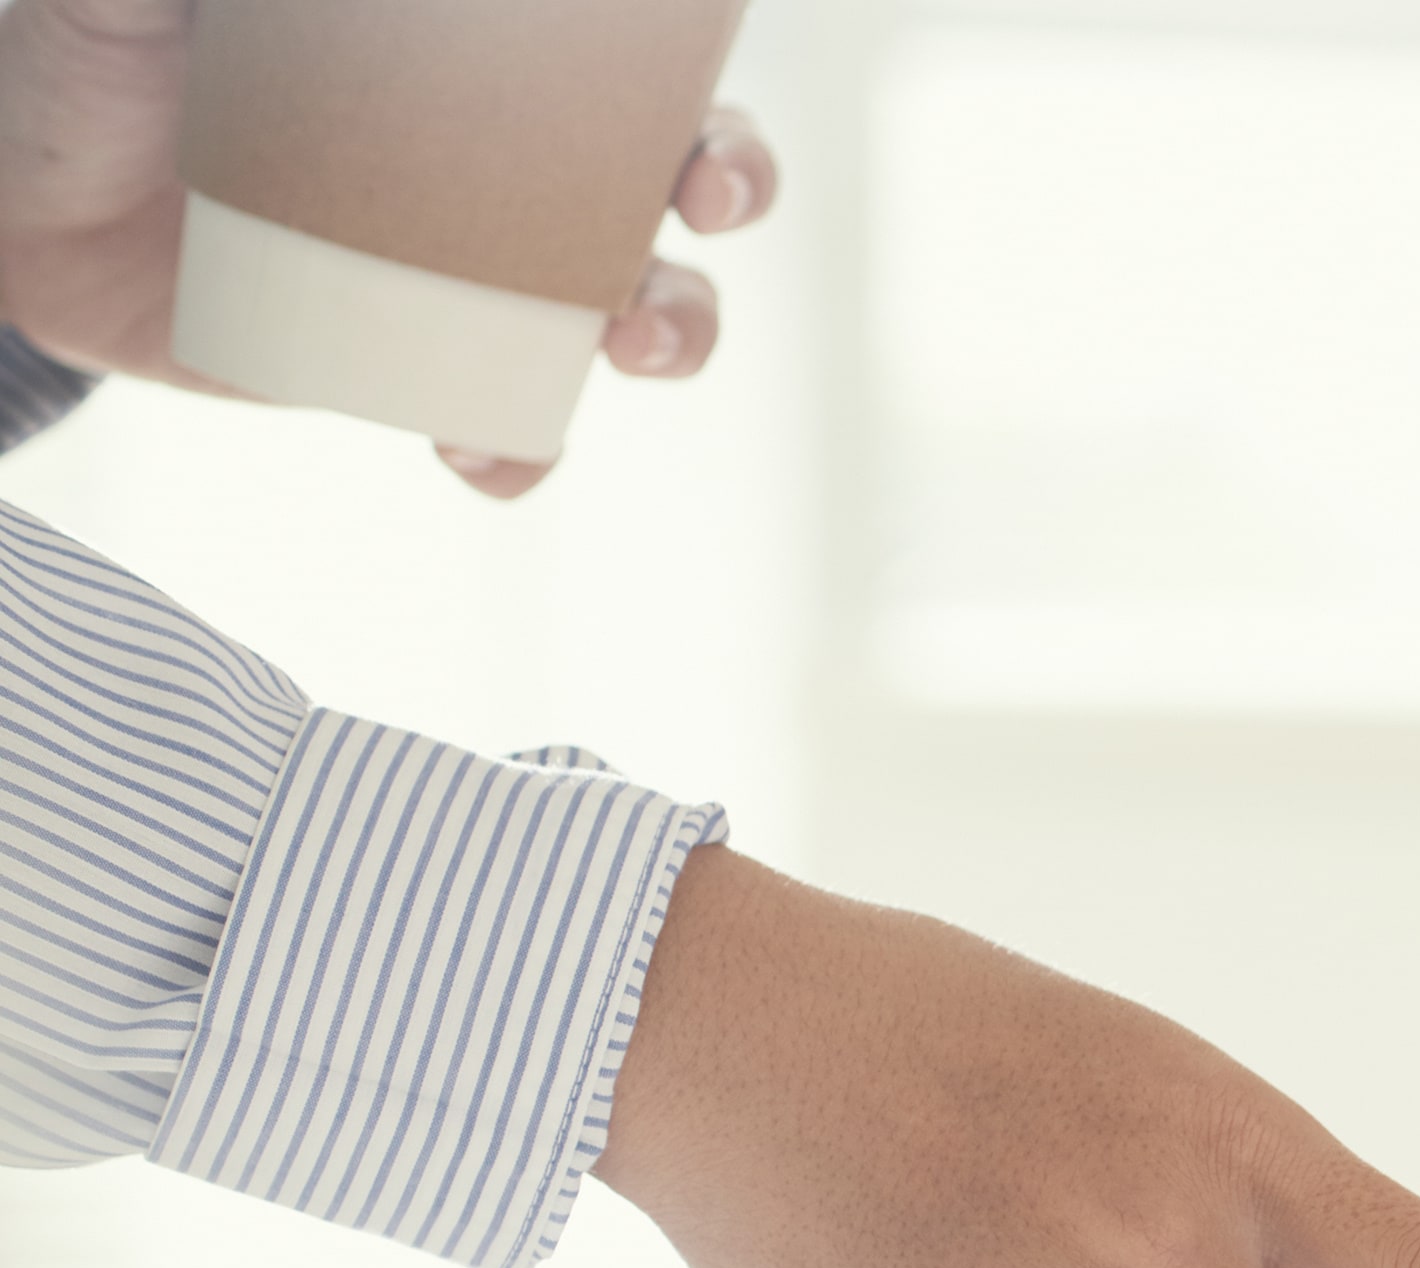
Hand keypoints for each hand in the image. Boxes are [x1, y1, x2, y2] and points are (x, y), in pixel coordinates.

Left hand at [0, 1, 776, 496]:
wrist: (12, 215)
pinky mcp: (422, 368)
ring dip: (674, 325)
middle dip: (729, 179)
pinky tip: (485, 453)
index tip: (693, 85)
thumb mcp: (129, 1)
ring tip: (636, 344)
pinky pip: (515, 422)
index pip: (611, 51)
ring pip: (631, 298)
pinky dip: (523, 449)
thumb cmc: (75, 63)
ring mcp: (471, 267)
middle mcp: (494, 153)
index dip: (692, 65)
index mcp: (460, 50)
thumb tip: (338, 9)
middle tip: (707, 200)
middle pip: (665, 164)